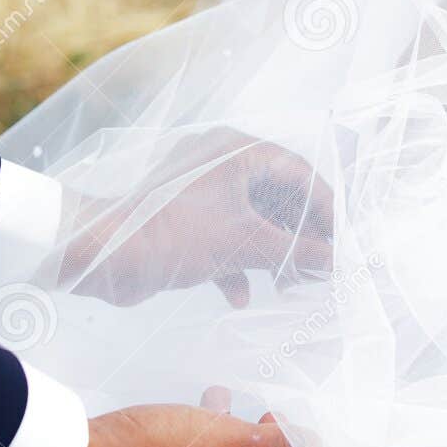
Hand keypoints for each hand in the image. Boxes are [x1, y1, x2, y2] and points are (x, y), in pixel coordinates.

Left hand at [58, 130, 332, 307]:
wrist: (103, 254)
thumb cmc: (177, 234)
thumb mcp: (245, 243)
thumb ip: (297, 250)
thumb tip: (334, 261)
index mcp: (237, 150)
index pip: (299, 173)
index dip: (326, 209)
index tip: (343, 242)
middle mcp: (220, 161)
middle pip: (277, 197)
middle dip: (299, 237)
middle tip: (319, 269)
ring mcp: (200, 189)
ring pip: (251, 218)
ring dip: (271, 253)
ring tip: (286, 286)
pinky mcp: (184, 216)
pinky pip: (223, 232)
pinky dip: (236, 261)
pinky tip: (238, 295)